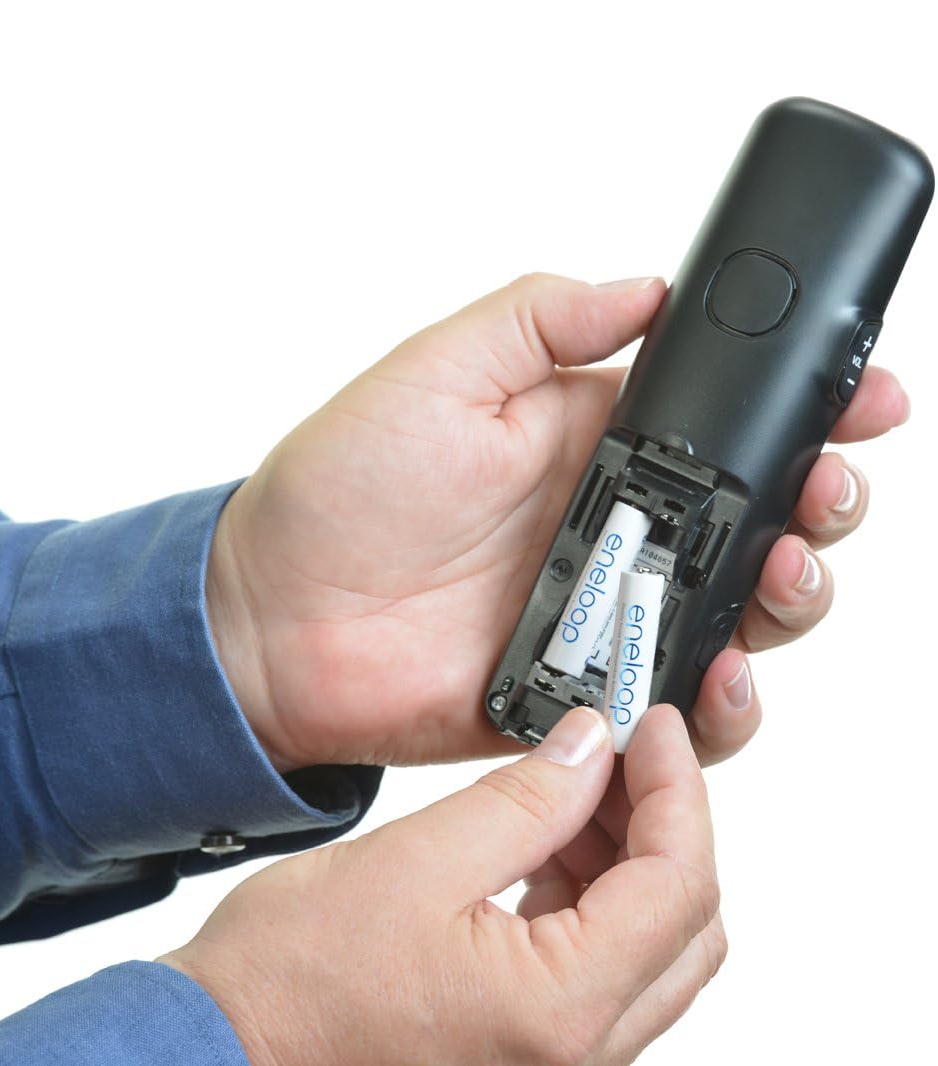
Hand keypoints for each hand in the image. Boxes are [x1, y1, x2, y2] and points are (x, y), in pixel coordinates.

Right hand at [160, 705, 722, 1065]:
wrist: (217, 1062)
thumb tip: (591, 748)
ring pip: (647, 969)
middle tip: (622, 758)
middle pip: (684, 937)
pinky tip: (541, 863)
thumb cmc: (289, 976)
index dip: (680, 792)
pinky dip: (590, 923)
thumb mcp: (414, 857)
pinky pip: (597, 1000)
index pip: (678, 887)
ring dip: (627, 877)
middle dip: (665, 833)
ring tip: (573, 799)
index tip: (656, 728)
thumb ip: (525, 799)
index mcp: (557, 1014)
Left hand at [206, 273, 907, 770]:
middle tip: (824, 497)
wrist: (274, 620)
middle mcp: (613, 531)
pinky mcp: (584, 693)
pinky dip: (719, 701)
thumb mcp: (434, 371)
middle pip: (760, 521)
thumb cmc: (337, 493)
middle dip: (820, 507)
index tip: (863, 402)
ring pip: (742, 614)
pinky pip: (679, 707)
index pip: (728, 425)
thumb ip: (539, 320)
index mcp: (589, 445)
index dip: (806, 413)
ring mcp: (605, 616)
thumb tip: (646, 286)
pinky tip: (719, 673)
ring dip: (790, 598)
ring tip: (782, 578)